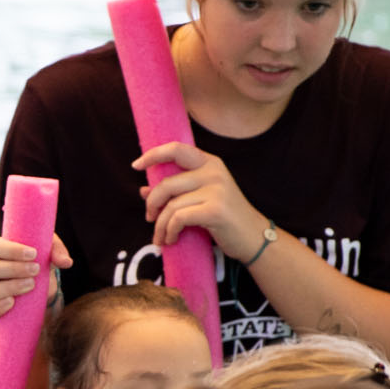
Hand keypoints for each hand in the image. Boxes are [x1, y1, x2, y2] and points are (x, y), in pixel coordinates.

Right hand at [0, 233, 72, 320]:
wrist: (35, 286)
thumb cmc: (37, 260)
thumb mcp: (46, 250)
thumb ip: (56, 252)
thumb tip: (66, 262)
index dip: (10, 250)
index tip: (33, 253)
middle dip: (13, 269)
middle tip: (36, 270)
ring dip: (10, 287)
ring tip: (31, 285)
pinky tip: (12, 302)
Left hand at [133, 141, 264, 257]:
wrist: (253, 238)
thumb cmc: (224, 218)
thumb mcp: (200, 199)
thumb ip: (175, 192)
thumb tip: (143, 191)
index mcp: (210, 163)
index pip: (177, 149)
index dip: (154, 155)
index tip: (136, 165)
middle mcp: (214, 172)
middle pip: (167, 183)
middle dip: (152, 204)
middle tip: (149, 218)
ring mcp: (216, 189)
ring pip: (171, 205)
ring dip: (160, 225)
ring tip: (162, 237)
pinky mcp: (215, 210)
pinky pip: (178, 218)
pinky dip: (170, 231)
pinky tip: (172, 239)